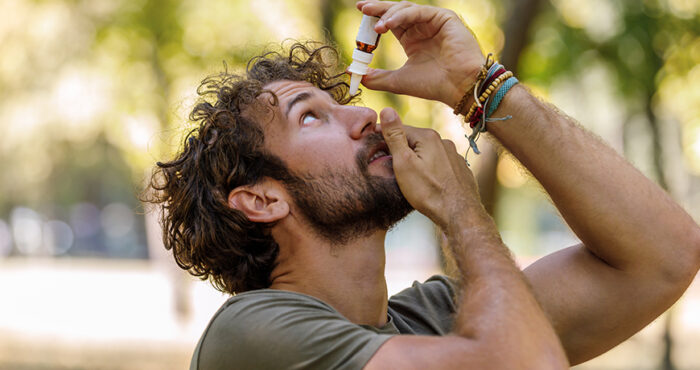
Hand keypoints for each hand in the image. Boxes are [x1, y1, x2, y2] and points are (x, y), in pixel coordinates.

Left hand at [356, 0, 484, 106]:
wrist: (459, 87)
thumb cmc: (433, 85)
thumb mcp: (398, 81)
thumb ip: (377, 77)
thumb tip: (353, 75)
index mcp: (413, 40)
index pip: (390, 23)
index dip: (375, 18)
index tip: (360, 14)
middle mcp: (423, 28)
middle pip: (396, 12)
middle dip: (378, 9)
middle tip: (361, 8)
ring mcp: (434, 21)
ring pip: (406, 9)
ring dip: (388, 15)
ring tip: (376, 27)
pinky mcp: (444, 17)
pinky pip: (418, 12)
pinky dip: (401, 16)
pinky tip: (388, 24)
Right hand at [378, 107, 483, 228]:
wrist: (459, 214)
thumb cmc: (428, 191)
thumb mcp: (404, 163)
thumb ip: (395, 136)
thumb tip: (386, 109)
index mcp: (428, 136)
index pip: (399, 129)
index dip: (383, 137)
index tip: (371, 144)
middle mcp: (443, 142)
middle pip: (414, 141)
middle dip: (400, 149)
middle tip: (385, 163)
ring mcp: (453, 156)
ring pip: (427, 153)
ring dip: (415, 159)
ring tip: (405, 175)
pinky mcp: (459, 170)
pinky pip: (438, 164)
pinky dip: (429, 169)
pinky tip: (425, 181)